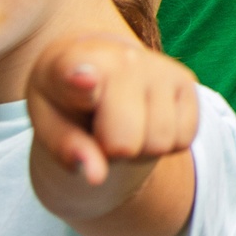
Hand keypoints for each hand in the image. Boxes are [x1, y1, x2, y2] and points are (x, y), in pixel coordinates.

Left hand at [28, 33, 199, 187]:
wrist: (96, 68)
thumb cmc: (66, 101)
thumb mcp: (49, 125)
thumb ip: (67, 149)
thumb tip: (95, 177)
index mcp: (72, 64)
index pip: (81, 76)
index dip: (83, 82)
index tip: (84, 80)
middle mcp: (123, 57)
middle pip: (126, 142)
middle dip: (114, 152)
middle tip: (100, 133)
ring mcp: (160, 67)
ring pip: (160, 144)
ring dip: (141, 150)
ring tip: (123, 127)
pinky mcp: (187, 80)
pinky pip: (185, 139)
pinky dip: (166, 143)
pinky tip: (146, 122)